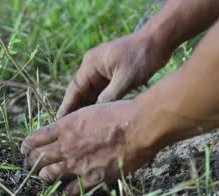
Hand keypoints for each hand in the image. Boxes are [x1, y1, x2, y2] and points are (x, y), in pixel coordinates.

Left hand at [21, 101, 156, 195]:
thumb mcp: (92, 110)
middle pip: (38, 158)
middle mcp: (66, 145)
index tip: (25, 148)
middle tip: (31, 163)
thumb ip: (77, 122)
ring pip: (49, 175)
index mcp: (65, 126)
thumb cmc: (120, 114)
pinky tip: (66, 191)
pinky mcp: (91, 178)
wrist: (139, 127)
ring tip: (45, 177)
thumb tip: (69, 127)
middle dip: (32, 161)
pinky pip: (71, 190)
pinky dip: (67, 191)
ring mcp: (77, 164)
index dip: (27, 144)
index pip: (36, 138)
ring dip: (45, 176)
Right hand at [56, 33, 170, 117]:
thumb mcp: (125, 78)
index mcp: (91, 63)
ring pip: (92, 93)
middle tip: (70, 130)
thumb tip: (97, 113)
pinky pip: (103, 91)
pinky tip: (99, 118)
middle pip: (81, 92)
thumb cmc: (141, 56)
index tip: (60, 122)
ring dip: (88, 108)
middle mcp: (93, 66)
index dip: (67, 106)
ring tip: (82, 128)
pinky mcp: (114, 74)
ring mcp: (104, 70)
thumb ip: (110, 95)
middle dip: (76, 110)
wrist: (158, 41)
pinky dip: (100, 103)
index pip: (75, 89)